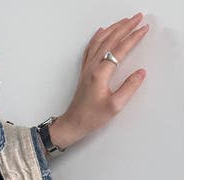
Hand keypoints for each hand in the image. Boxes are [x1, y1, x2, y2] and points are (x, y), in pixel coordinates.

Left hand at [49, 12, 148, 149]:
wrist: (72, 124)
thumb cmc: (91, 117)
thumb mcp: (114, 106)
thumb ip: (129, 88)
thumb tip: (141, 73)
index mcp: (100, 73)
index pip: (120, 49)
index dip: (134, 37)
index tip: (144, 28)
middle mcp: (92, 66)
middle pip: (111, 40)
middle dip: (126, 26)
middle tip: (138, 17)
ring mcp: (87, 68)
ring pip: (100, 41)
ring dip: (114, 28)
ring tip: (125, 21)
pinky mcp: (85, 72)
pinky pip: (91, 48)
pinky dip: (98, 37)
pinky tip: (101, 32)